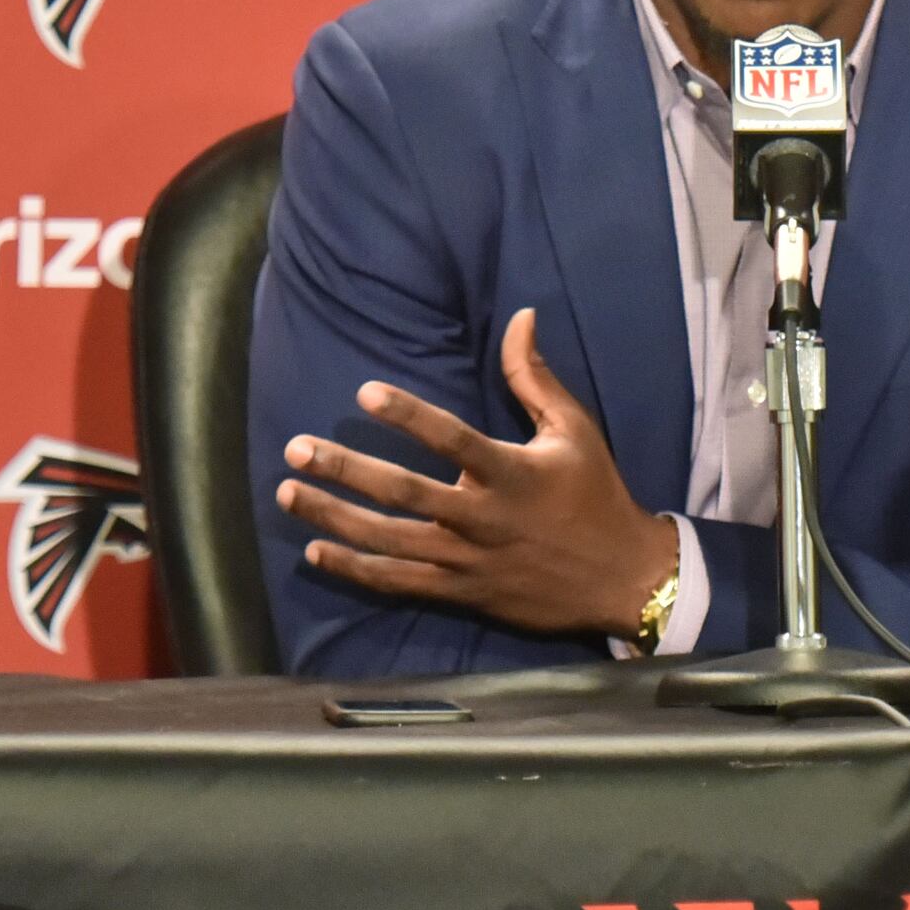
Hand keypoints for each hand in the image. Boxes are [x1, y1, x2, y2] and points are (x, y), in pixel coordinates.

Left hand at [275, 308, 677, 636]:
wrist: (620, 579)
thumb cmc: (595, 494)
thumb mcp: (574, 429)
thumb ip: (535, 377)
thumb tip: (520, 316)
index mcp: (512, 473)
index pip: (452, 439)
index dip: (408, 416)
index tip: (364, 393)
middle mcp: (482, 519)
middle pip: (403, 494)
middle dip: (345, 471)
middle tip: (296, 450)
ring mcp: (467, 561)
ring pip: (388, 542)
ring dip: (334, 518)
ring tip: (288, 493)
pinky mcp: (461, 593)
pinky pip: (398, 583)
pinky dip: (355, 569)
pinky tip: (317, 551)